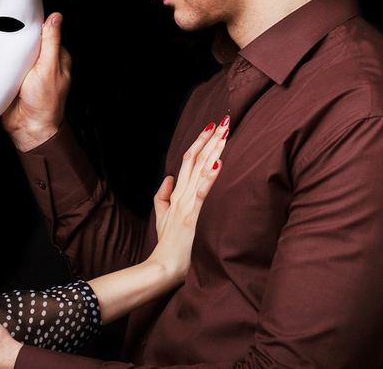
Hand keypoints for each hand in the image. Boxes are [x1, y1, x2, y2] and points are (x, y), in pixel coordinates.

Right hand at [1, 12, 71, 151]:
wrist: (28, 129)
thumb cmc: (45, 103)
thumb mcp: (49, 68)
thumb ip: (51, 43)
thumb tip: (56, 17)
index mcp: (55, 57)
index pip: (43, 32)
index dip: (31, 24)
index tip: (18, 15)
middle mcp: (40, 62)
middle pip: (25, 41)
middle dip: (14, 36)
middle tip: (1, 29)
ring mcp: (24, 71)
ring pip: (12, 52)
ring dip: (4, 49)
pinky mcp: (11, 79)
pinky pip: (3, 66)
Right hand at [149, 118, 227, 281]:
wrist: (163, 266)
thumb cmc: (168, 244)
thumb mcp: (162, 216)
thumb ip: (163, 196)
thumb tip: (167, 177)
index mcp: (176, 193)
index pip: (188, 161)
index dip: (199, 143)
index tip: (212, 127)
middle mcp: (181, 194)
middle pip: (195, 160)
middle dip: (209, 140)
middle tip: (223, 121)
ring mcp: (186, 204)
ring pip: (199, 170)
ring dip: (212, 150)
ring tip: (223, 133)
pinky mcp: (191, 216)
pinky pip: (202, 193)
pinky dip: (209, 178)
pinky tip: (218, 163)